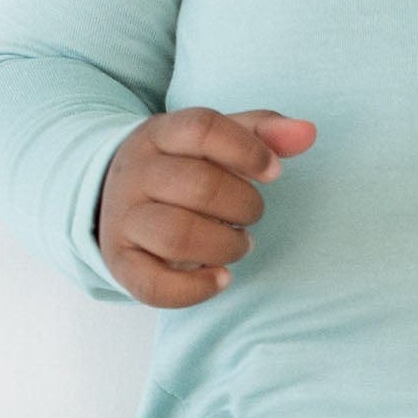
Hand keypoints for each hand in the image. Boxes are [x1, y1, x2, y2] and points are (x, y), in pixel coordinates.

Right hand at [98, 105, 317, 305]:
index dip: (248, 150)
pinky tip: (221, 278)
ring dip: (225, 246)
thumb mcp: (213, 141)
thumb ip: (263, 131)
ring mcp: (124, 219)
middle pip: (198, 185)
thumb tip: (308, 133)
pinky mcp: (121, 263)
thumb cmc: (180, 168)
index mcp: (160, 134)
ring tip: (239, 245)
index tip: (274, 172)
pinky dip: (196, 289)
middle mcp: (136, 174)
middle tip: (251, 215)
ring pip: (177, 235)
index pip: (203, 128)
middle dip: (244, 205)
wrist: (109, 197)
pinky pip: (154, 285)